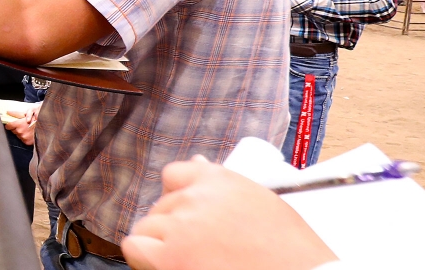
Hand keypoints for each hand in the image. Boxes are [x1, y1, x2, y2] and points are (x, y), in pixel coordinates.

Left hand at [2, 102, 40, 145]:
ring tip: (28, 129)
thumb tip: (8, 112)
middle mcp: (20, 132)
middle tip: (23, 125)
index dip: (9, 125)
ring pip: (18, 135)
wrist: (47, 126)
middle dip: (17, 128)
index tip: (11, 124)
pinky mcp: (27, 142)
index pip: (8, 126)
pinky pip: (23, 139)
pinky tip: (30, 133)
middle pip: (13, 131)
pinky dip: (25, 137)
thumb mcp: (28, 112)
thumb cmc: (38, 117)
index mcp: (19, 124)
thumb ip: (16, 113)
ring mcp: (24, 138)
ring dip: (21, 132)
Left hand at [122, 158, 335, 269]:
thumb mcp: (262, 204)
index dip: (178, 198)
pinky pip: (135, 247)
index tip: (186, 217)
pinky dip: (145, 260)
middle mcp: (195, 197)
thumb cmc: (290, 251)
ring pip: (146, 227)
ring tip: (194, 261)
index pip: (175, 175)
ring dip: (162, 246)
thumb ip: (224, 186)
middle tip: (200, 251)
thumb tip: (196, 164)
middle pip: (161, 207)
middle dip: (173, 228)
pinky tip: (170, 267)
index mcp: (220, 180)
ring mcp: (180, 227)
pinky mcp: (169, 257)